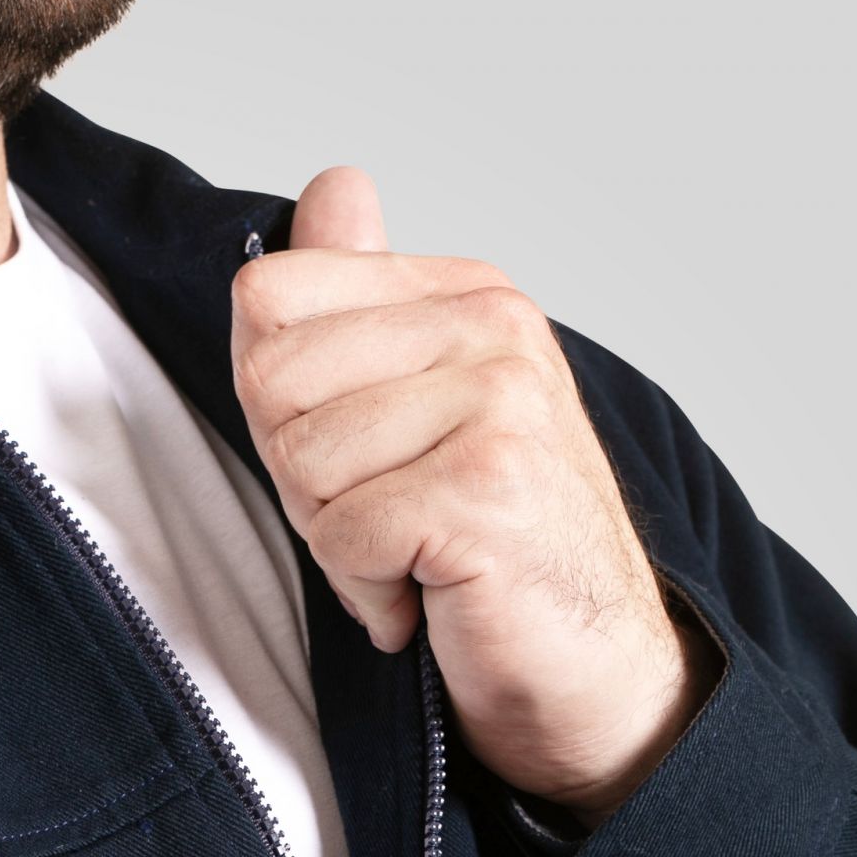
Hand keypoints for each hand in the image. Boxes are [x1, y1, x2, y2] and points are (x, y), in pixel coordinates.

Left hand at [230, 168, 721, 823]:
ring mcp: (497, 405)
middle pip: (269, 379)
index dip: (274, 402)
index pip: (267, 296)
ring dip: (336, 542)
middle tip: (380, 520)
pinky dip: (367, 594)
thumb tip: (332, 188)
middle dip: (299, 478)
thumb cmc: (492, 550)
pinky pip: (342, 536)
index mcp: (466, 294)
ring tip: (411, 558)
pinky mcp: (485, 491)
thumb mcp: (417, 409)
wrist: (590, 668)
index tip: (348, 458)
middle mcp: (491, 330)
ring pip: (302, 462)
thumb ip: (362, 304)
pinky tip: (425, 598)